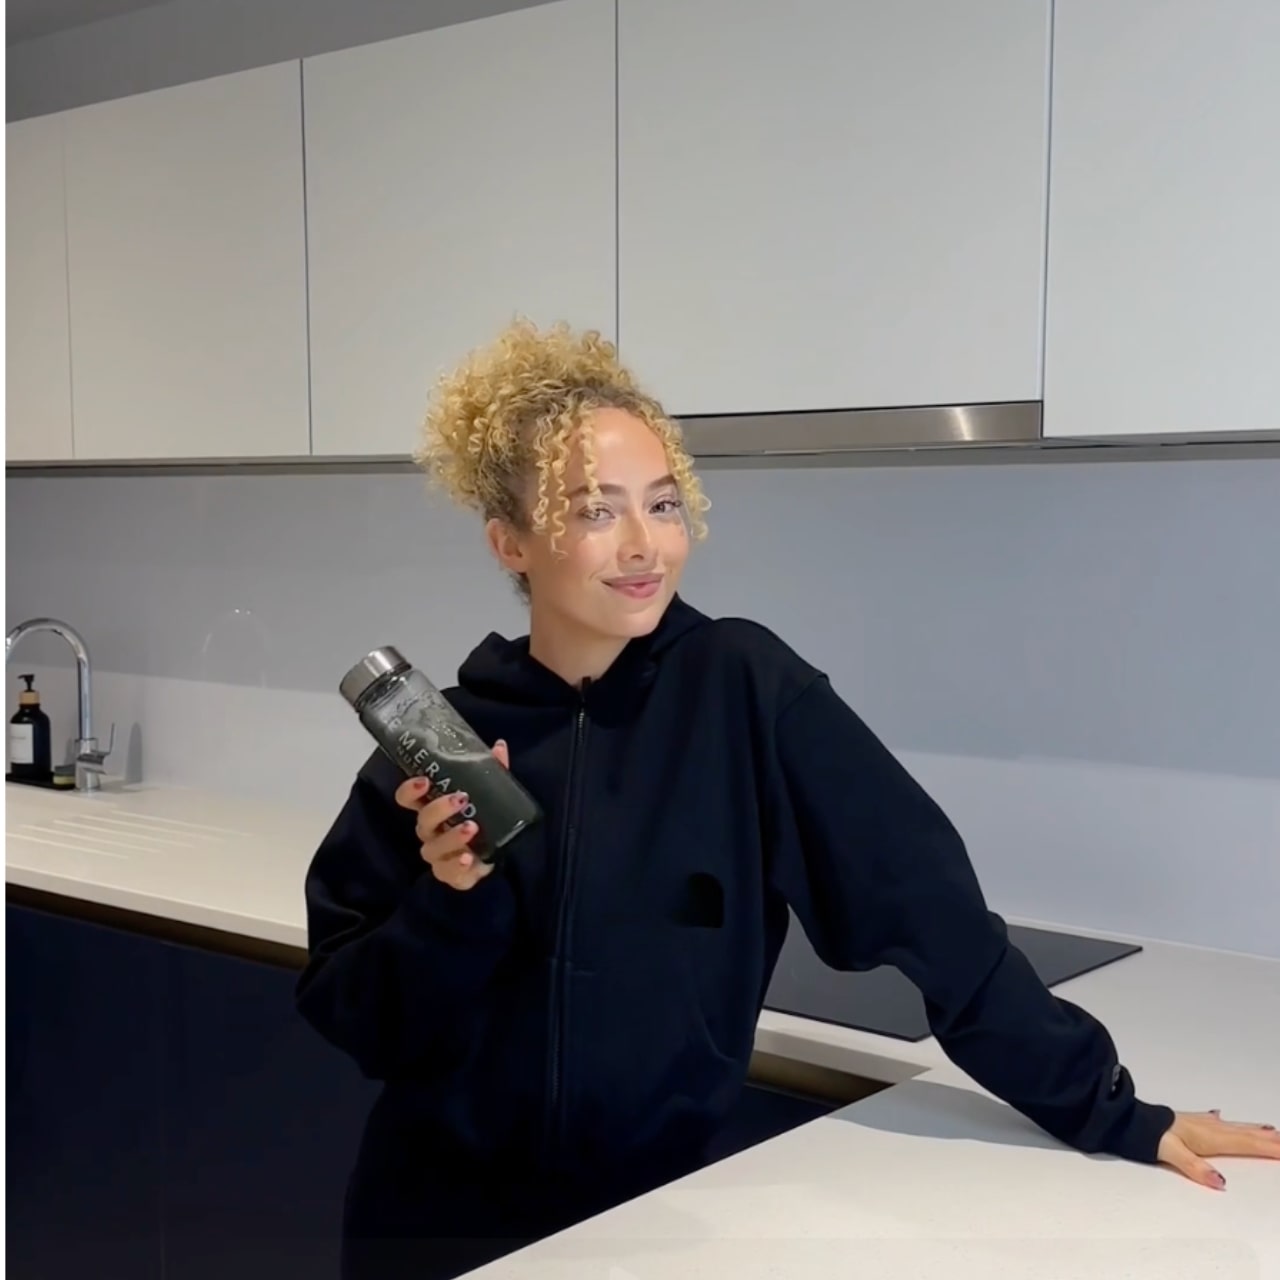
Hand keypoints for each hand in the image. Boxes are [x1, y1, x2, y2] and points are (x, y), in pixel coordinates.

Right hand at [394, 739, 510, 890]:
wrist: (494, 857)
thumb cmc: (483, 821)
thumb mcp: (489, 795)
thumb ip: (493, 772)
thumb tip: (499, 746)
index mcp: (433, 809)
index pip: (408, 798)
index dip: (410, 790)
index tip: (424, 780)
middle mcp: (430, 832)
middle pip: (422, 821)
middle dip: (439, 809)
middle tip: (460, 799)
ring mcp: (438, 855)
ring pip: (433, 848)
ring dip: (451, 837)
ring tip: (472, 827)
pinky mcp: (450, 874)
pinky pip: (448, 872)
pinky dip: (457, 866)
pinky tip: (468, 858)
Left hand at [1157, 1109, 1279, 1188]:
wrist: (1130, 1119)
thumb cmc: (1149, 1136)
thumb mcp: (1171, 1153)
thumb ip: (1195, 1168)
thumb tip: (1221, 1182)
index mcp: (1208, 1138)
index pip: (1245, 1144)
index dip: (1267, 1147)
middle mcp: (1208, 1129)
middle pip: (1245, 1134)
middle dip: (1268, 1138)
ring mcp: (1199, 1124)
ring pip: (1234, 1127)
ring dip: (1253, 1129)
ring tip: (1271, 1130)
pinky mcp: (1188, 1122)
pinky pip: (1215, 1122)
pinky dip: (1225, 1122)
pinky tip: (1221, 1117)